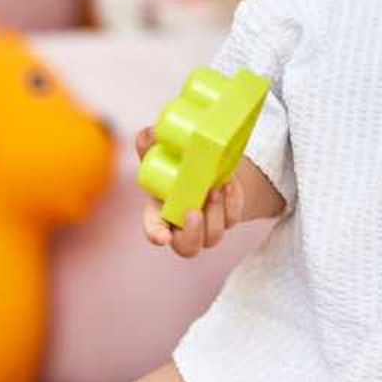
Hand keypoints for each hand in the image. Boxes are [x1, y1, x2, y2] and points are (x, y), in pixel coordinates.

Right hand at [135, 125, 244, 256]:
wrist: (207, 167)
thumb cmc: (176, 166)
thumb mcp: (161, 154)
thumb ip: (150, 145)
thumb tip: (149, 133)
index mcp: (160, 212)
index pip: (155, 230)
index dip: (156, 235)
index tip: (161, 238)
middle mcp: (183, 226)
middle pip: (187, 247)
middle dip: (193, 233)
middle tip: (195, 211)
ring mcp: (207, 227)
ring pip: (213, 236)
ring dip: (215, 214)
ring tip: (215, 188)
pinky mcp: (228, 218)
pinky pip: (232, 219)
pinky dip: (232, 203)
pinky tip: (229, 185)